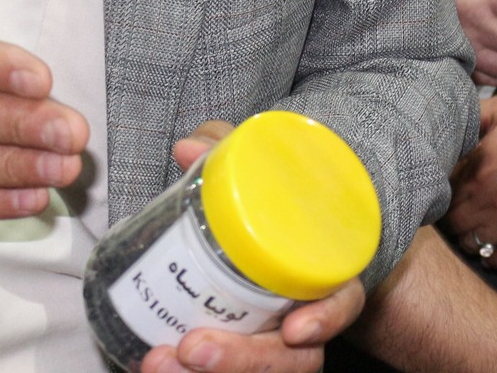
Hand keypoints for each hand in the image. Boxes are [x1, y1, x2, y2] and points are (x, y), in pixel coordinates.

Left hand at [149, 123, 364, 372]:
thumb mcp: (252, 181)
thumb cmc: (262, 214)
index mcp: (323, 276)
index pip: (343, 301)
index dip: (327, 317)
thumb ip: (226, 156)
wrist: (255, 248)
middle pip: (296, 360)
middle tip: (191, 347)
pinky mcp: (242, 362)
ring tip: (157, 363)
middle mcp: (304, 321)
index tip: (294, 328)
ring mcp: (273, 349)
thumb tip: (188, 146)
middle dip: (243, 361)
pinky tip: (153, 365)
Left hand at [444, 95, 496, 269]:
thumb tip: (451, 122)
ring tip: (474, 227)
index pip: (444, 193)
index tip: (448, 187)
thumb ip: (474, 116)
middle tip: (459, 208)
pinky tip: (493, 247)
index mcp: (480, 169)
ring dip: (470, 236)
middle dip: (454, 216)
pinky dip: (494, 257)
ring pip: (474, 244)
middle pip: (455, 223)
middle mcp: (492, 200)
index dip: (443, 190)